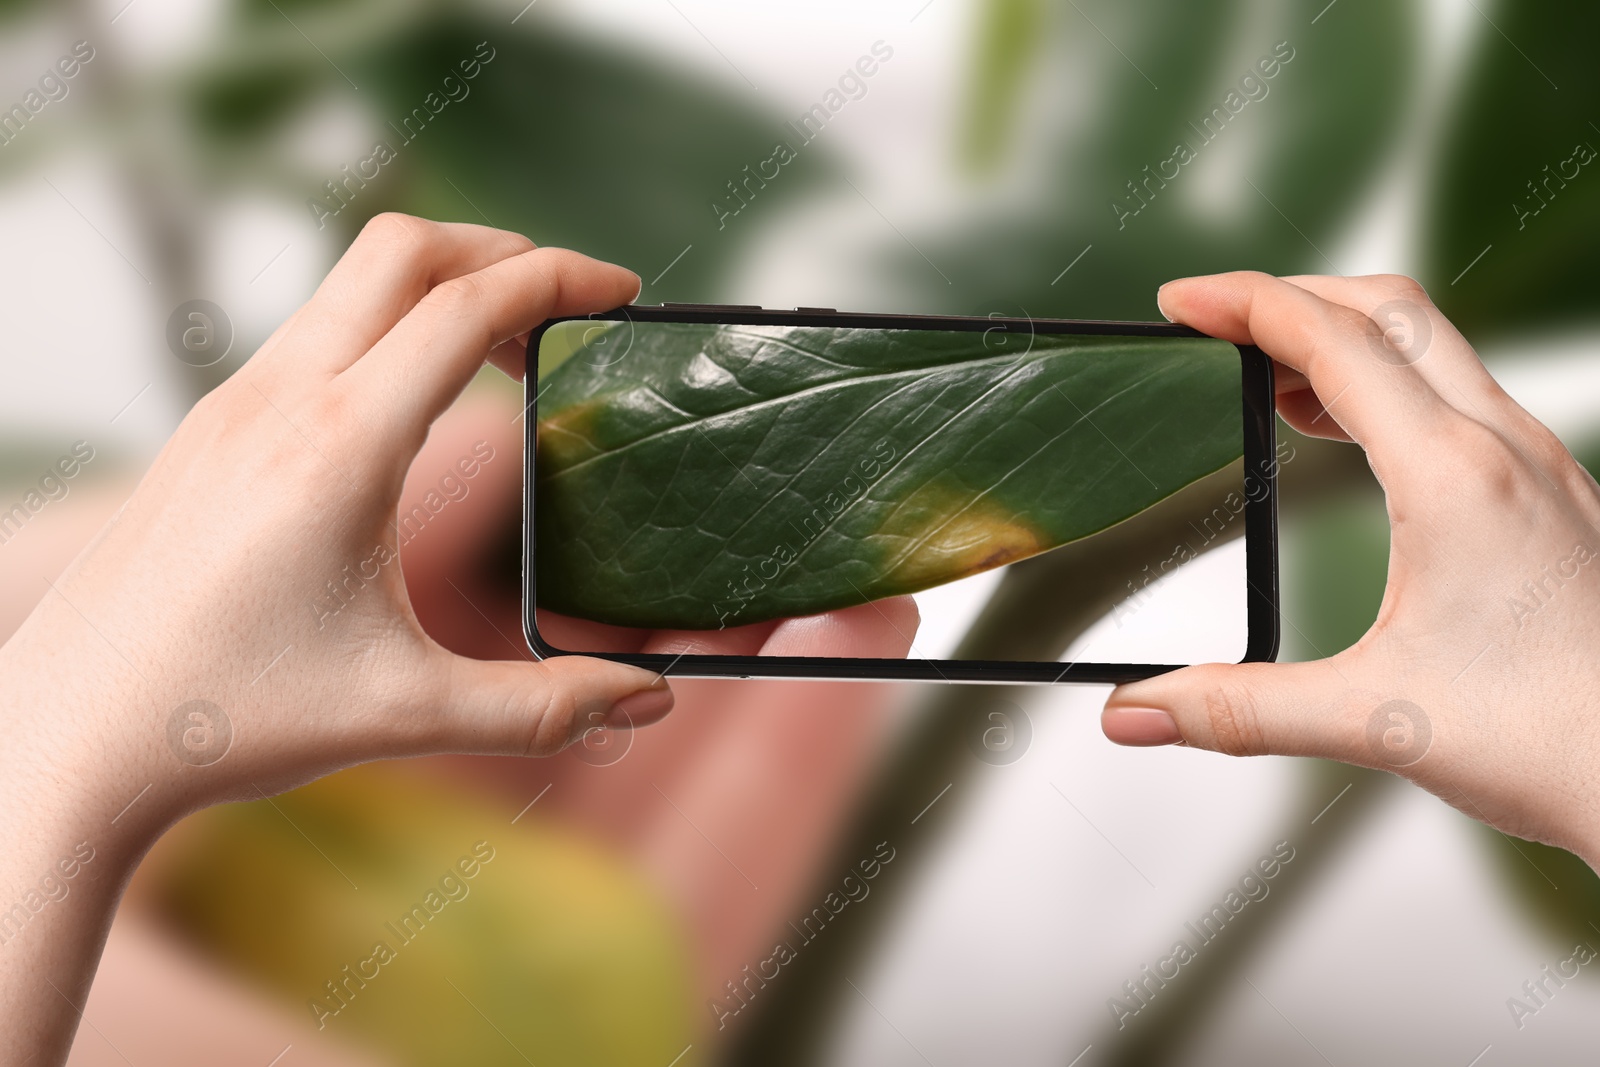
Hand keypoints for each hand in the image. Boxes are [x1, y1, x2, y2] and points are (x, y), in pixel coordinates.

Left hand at [0, 214, 915, 1062]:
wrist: (68, 737)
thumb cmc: (227, 720)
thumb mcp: (407, 714)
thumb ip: (545, 706)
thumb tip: (652, 701)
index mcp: (338, 449)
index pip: (467, 306)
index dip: (559, 279)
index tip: (621, 290)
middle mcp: (279, 401)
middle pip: (404, 248)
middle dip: (502, 249)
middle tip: (572, 302)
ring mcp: (232, 405)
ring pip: (348, 280)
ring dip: (440, 284)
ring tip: (505, 349)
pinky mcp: (208, 427)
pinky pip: (312, 328)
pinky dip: (385, 326)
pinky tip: (413, 404)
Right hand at [1101, 272, 1599, 867]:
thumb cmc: (1556, 740)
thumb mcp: (1370, 720)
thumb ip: (1236, 710)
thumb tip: (1135, 711)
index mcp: (1453, 478)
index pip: (1333, 340)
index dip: (1244, 303)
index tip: (1181, 301)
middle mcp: (1506, 451)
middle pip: (1388, 308)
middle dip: (1291, 294)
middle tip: (1216, 319)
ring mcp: (1539, 466)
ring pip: (1434, 344)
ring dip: (1344, 335)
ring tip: (1269, 376)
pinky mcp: (1553, 494)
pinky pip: (1464, 394)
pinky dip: (1393, 382)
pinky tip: (1359, 436)